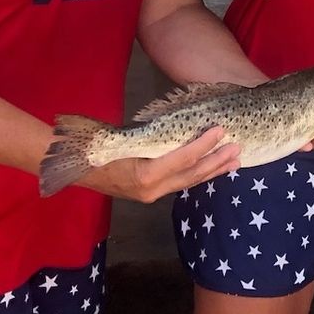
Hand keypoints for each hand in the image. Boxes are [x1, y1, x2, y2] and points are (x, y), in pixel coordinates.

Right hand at [76, 125, 242, 203]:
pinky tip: (213, 168)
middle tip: (237, 147)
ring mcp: (152, 193)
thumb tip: (168, 119)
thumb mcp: (112, 138)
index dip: (203, 145)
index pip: (181, 159)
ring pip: (189, 181)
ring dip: (213, 170)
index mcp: (143, 175)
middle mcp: (151, 189)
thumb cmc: (93, 148)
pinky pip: (181, 183)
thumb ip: (137, 135)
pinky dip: (199, 174)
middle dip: (216, 161)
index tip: (219, 130)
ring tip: (235, 161)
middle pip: (191, 175)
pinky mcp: (153, 192)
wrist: (76, 170)